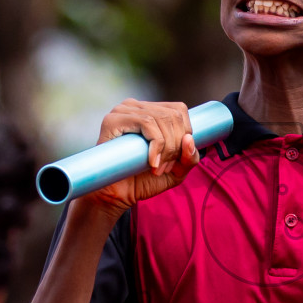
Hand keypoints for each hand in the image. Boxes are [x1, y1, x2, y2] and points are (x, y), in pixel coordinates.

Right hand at [83, 99, 200, 217]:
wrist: (117, 195)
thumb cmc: (144, 181)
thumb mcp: (176, 170)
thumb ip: (189, 158)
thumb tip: (189, 139)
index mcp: (150, 111)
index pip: (179, 110)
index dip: (185, 134)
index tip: (175, 159)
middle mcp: (136, 106)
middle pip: (173, 115)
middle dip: (176, 145)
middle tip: (164, 167)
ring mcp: (123, 111)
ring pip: (161, 119)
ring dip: (166, 148)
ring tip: (157, 168)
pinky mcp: (113, 120)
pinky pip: (146, 123)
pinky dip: (155, 144)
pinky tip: (151, 162)